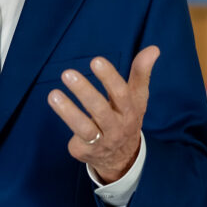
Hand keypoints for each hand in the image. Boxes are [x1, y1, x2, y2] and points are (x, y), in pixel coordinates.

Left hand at [47, 46, 159, 182]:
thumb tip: (153, 49)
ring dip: (68, 112)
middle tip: (67, 73)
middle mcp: (117, 127)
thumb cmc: (126, 117)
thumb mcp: (137, 97)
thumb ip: (141, 73)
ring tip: (53, 95)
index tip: (96, 61)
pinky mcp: (86, 151)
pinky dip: (67, 126)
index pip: (121, 93)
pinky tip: (56, 107)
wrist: (123, 157)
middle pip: (100, 110)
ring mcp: (102, 141)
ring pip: (85, 127)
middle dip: (84, 92)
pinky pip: (76, 141)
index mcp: (130, 111)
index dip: (109, 77)